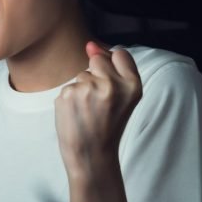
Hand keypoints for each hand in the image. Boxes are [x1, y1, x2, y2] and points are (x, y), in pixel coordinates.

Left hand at [55, 42, 142, 179]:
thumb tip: (90, 45)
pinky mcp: (69, 94)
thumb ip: (112, 70)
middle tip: (99, 102)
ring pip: (81, 75)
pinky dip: (69, 99)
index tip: (112, 84)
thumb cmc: (108, 127)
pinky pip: (68, 87)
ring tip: (88, 112)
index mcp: (132, 86)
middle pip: (98, 60)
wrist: (92, 156)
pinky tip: (76, 115)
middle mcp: (112, 85)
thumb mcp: (122, 99)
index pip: (120, 54)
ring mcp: (89, 88)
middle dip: (95, 75)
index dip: (113, 67)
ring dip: (82, 89)